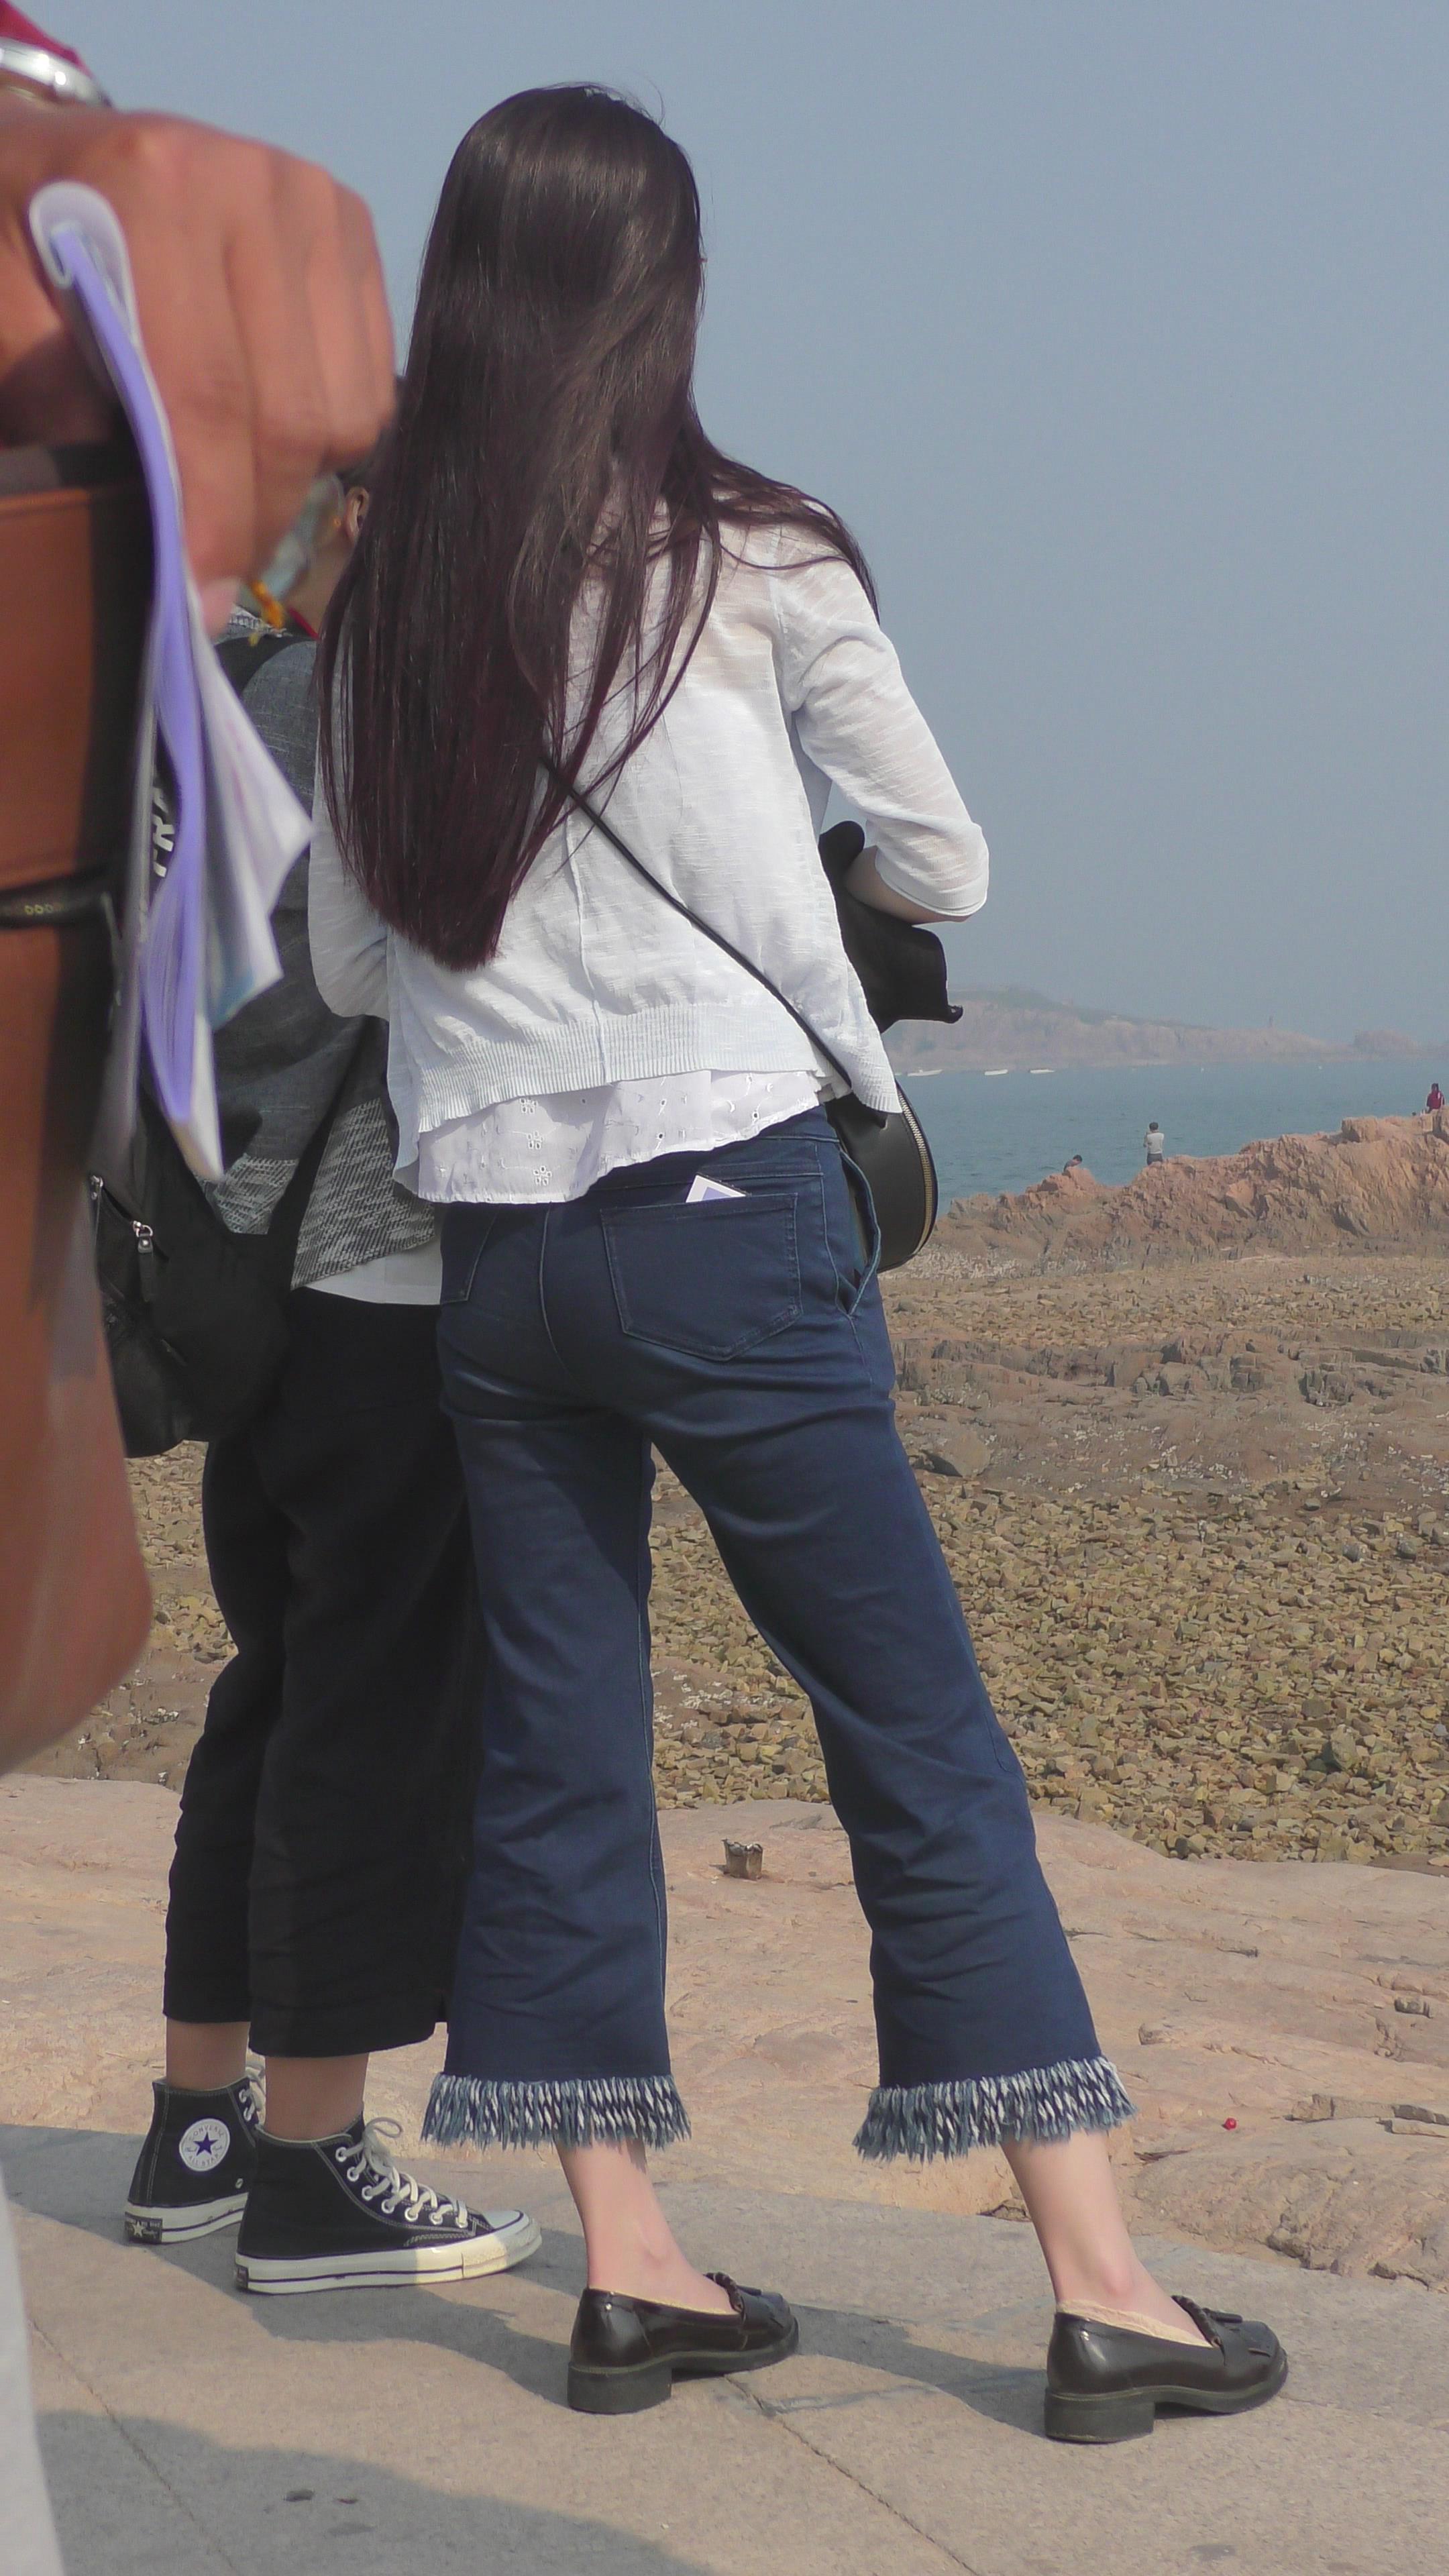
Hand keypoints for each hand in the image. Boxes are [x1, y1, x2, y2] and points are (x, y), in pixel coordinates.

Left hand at [0, 98, 393, 620]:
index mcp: (157, 184)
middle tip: (210, 575)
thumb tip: (141, 498)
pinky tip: (260, 424)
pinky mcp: (353, 230)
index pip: (208, 393)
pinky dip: (324, 438)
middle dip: (252, 520)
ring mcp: (317, 201)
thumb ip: (48, 394)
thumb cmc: (10, 245)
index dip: (208, 513)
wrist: (45, 160)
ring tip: (223, 483)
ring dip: (289, 480)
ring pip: (345, 415)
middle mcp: (255, 179)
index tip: (197, 601)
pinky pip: (370, 389)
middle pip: (291, 415)